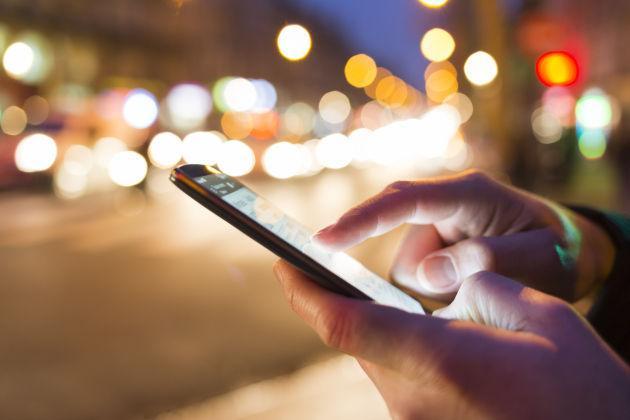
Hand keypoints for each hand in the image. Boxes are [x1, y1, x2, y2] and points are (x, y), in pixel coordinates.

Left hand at [273, 260, 629, 419]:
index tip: (285, 264)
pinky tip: (422, 338)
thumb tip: (443, 283)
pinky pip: (396, 380)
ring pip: (376, 359)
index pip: (346, 322)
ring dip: (376, 327)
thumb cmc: (582, 387)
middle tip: (334, 270)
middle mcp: (417, 399)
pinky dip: (397, 351)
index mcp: (441, 361)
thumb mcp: (541, 314)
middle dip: (342, 302)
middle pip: (356, 338)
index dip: (306, 292)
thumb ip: (479, 286)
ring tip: (396, 303)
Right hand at [313, 170, 614, 301]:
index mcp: (468, 193)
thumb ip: (488, 260)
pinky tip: (468, 294)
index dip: (362, 220)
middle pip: (397, 242)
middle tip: (461, 298)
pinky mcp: (428, 249)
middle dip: (420, 278)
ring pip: (406, 273)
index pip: (404, 201)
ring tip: (484, 293)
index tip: (324, 240)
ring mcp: (432, 228)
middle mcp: (441, 205)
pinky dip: (435, 298)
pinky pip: (413, 283)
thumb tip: (428, 275)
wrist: (564, 248)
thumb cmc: (556, 249)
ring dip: (435, 295)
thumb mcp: (541, 257)